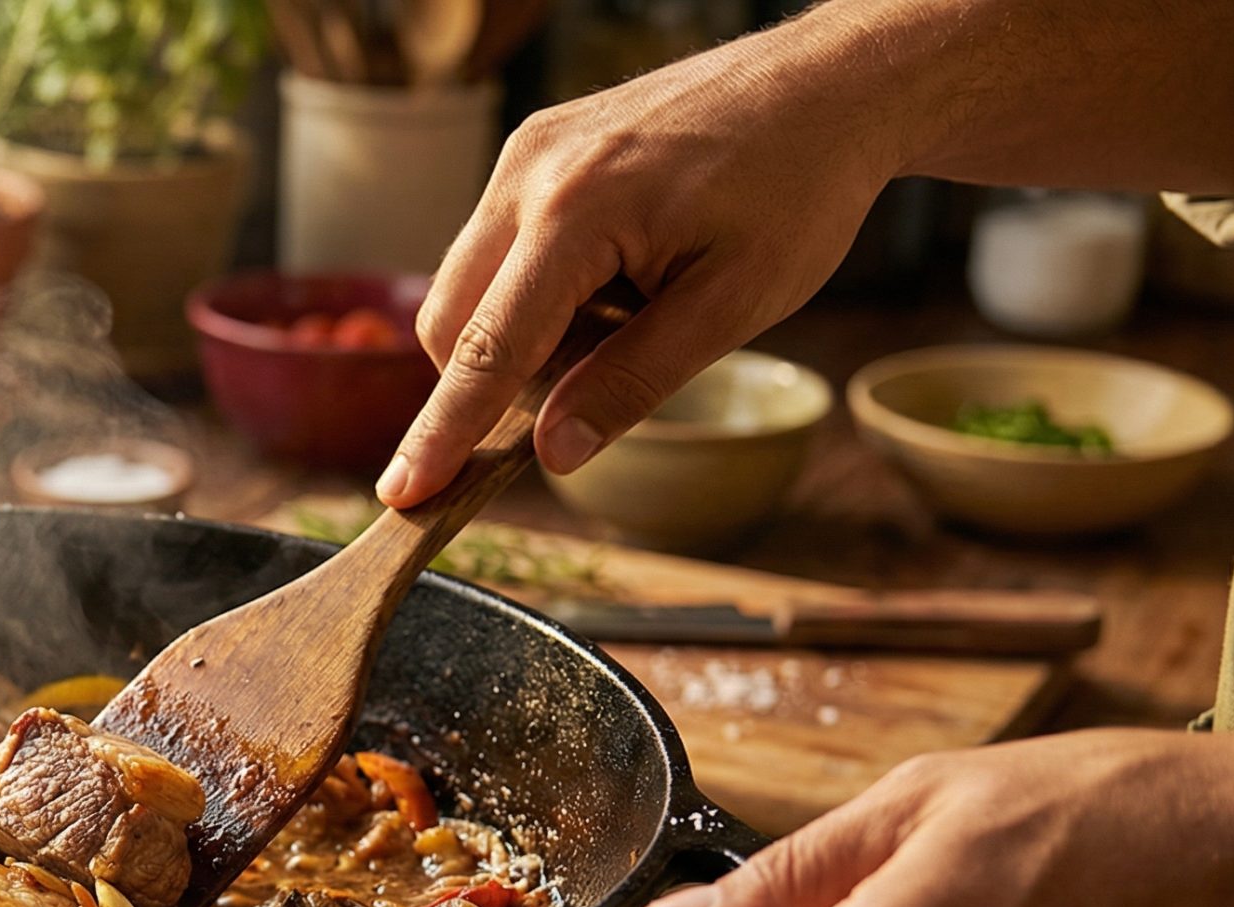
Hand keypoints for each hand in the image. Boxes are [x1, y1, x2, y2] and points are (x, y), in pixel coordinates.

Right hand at [375, 0, 1233, 507]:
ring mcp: (524, 154)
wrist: (830, 85)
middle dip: (499, 378)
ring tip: (634, 306)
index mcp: (578, 211)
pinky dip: (540, 292)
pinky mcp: (534, 150)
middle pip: (448, 321)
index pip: (486, 348)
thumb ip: (632, 382)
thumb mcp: (733, 306)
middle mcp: (528, 173)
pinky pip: (498, 248)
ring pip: (468, 288)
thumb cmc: (798, 188)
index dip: (443, 433)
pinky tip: (619, 275)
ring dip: (526, 333)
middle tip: (607, 369)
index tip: (403, 495)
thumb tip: (552, 453)